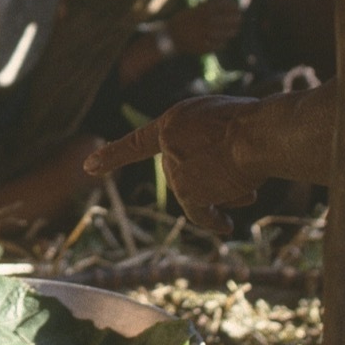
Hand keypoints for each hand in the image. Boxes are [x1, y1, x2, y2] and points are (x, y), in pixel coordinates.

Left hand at [84, 94, 261, 235]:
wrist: (256, 134)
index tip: (88, 167)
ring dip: (226, 191)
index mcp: (173, 121)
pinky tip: (226, 226)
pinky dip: (214, 221)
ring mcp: (174, 170)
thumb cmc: (252, 122)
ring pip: (200, 194)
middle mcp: (167, 146)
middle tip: (239, 166)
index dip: (113, 155)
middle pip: (186, 175)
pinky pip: (201, 215)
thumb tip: (216, 170)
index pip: (138, 143)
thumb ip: (204, 139)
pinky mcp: (186, 192)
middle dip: (212, 177)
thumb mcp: (221, 119)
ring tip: (246, 177)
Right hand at [164, 0, 244, 58]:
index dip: (231, 6)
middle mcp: (202, 22)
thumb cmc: (183, 22)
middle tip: (240, 19)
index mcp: (200, 11)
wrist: (169, 37)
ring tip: (235, 30)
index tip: (237, 6)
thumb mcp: (194, 11)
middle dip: (234, 19)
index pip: (221, 6)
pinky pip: (217, 45)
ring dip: (231, 31)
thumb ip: (208, 8)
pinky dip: (222, 43)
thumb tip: (227, 2)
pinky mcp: (202, 47)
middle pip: (224, 20)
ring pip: (222, 33)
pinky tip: (225, 41)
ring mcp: (202, 35)